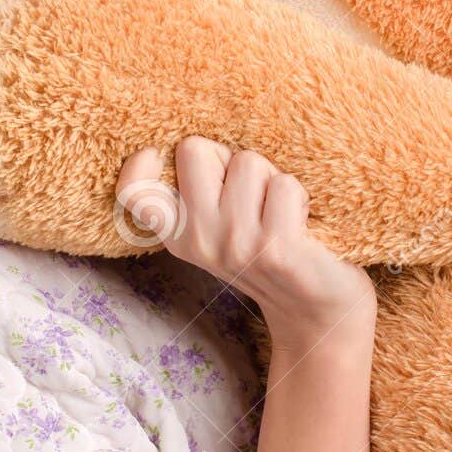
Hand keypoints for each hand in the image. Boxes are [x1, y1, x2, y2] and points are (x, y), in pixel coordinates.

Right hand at [116, 137, 376, 352]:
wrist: (316, 309)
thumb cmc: (270, 250)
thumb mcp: (223, 228)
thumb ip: (201, 192)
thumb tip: (198, 143)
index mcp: (179, 235)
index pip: (135, 192)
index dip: (140, 165)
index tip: (158, 155)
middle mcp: (199, 240)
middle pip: (195, 149)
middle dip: (228, 158)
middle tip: (251, 193)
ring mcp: (235, 244)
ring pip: (248, 162)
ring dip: (272, 178)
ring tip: (280, 212)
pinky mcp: (275, 249)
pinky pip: (285, 185)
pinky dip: (299, 196)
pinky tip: (302, 225)